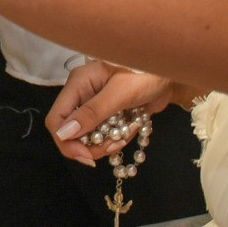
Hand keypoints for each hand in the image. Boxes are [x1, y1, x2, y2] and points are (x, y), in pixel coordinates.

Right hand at [46, 60, 175, 166]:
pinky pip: (105, 134)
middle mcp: (82, 95)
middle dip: (91, 145)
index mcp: (78, 84)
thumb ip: (92, 112)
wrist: (171, 72)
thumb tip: (64, 133)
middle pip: (72, 132)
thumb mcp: (120, 93)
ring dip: (107, 143)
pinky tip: (131, 129)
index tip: (88, 156)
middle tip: (114, 146)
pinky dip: (117, 138)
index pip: (56, 119)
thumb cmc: (145, 74)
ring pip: (89, 137)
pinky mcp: (109, 113)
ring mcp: (95, 105)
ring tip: (127, 135)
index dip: (66, 141)